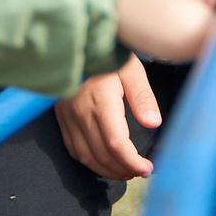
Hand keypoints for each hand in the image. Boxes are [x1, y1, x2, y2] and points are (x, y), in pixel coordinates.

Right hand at [55, 55, 160, 180]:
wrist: (78, 43)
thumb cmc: (109, 54)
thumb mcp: (131, 69)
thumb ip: (142, 96)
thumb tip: (154, 123)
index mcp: (101, 101)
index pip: (116, 143)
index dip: (132, 162)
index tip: (147, 168)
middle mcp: (81, 112)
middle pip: (102, 154)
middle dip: (123, 169)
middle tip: (140, 172)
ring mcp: (68, 117)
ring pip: (86, 156)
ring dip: (107, 170)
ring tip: (126, 172)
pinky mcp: (62, 118)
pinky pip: (74, 149)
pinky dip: (90, 162)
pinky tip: (104, 162)